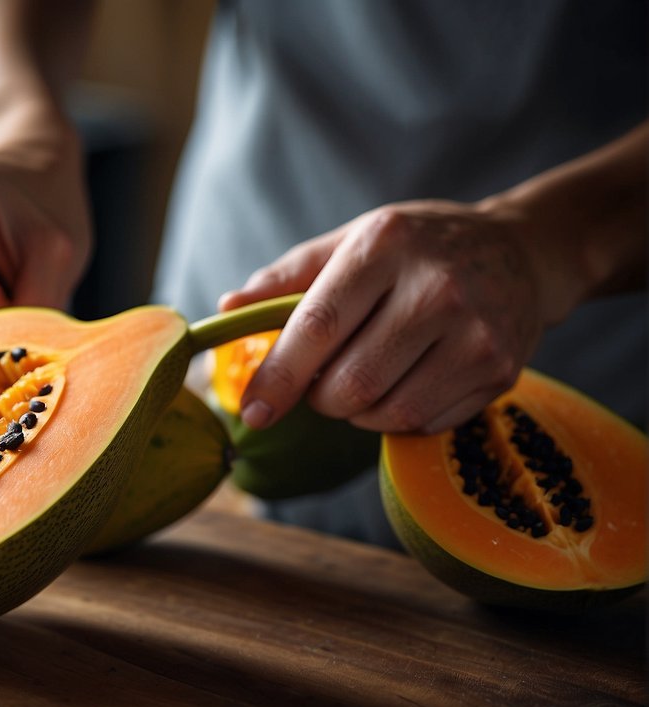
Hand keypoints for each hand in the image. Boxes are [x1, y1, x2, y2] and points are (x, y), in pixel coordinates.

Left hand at [218, 200, 583, 434]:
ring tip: (367, 377)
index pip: (318, 326)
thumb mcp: (352, 240)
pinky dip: (397, 417)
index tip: (254, 411)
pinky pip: (423, 422)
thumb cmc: (418, 248)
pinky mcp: (499, 370)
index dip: (279, 376)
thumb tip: (228, 309)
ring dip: (357, 412)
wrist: (521, 252)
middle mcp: (436, 288)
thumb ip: (287, 276)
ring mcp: (474, 333)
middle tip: (325, 381)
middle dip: (321, 398)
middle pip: (350, 384)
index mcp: (385, 246)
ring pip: (386, 412)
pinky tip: (409, 380)